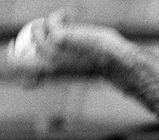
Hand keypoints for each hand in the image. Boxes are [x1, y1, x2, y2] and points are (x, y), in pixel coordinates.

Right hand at [5, 10, 131, 83]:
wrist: (116, 61)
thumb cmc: (101, 64)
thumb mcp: (76, 68)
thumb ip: (57, 65)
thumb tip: (43, 63)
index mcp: (53, 74)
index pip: (22, 69)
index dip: (13, 58)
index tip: (11, 48)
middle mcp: (49, 65)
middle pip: (21, 51)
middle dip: (27, 35)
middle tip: (37, 25)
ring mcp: (52, 52)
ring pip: (36, 30)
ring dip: (47, 22)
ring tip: (65, 21)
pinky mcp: (59, 38)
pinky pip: (51, 21)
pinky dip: (61, 15)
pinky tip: (73, 14)